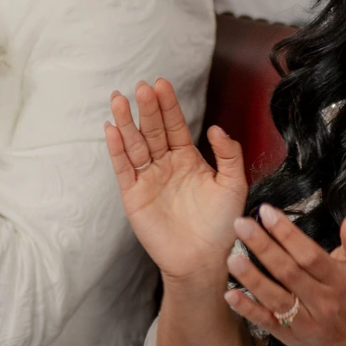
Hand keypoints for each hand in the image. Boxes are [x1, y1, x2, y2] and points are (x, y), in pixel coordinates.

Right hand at [105, 80, 245, 284]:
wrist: (204, 261)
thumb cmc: (222, 225)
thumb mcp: (233, 185)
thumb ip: (229, 155)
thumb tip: (215, 128)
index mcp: (188, 159)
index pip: (175, 125)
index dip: (168, 105)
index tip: (161, 84)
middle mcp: (166, 165)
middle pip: (152, 130)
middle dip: (147, 109)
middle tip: (141, 87)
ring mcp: (148, 179)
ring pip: (134, 144)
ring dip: (126, 122)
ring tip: (118, 99)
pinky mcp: (133, 196)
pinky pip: (123, 168)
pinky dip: (116, 149)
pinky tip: (112, 130)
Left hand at [226, 207, 345, 345]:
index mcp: (337, 280)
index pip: (309, 255)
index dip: (287, 233)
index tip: (266, 212)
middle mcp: (321, 301)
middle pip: (289, 272)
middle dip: (264, 247)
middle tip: (241, 225)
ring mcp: (304, 320)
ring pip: (275, 297)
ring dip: (252, 278)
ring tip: (232, 258)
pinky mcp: (287, 335)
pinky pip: (265, 321)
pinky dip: (247, 309)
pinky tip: (229, 294)